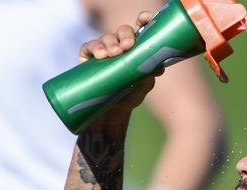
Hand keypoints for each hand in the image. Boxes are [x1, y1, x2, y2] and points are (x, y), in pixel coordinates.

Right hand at [79, 11, 163, 137]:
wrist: (110, 114)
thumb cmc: (129, 96)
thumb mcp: (142, 86)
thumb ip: (150, 74)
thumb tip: (158, 67)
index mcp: (136, 48)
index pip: (140, 29)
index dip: (143, 20)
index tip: (146, 17)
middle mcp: (119, 46)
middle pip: (122, 31)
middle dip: (125, 35)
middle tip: (128, 46)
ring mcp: (103, 51)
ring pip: (106, 38)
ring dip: (110, 43)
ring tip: (113, 54)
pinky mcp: (87, 59)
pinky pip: (88, 47)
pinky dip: (94, 48)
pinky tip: (99, 54)